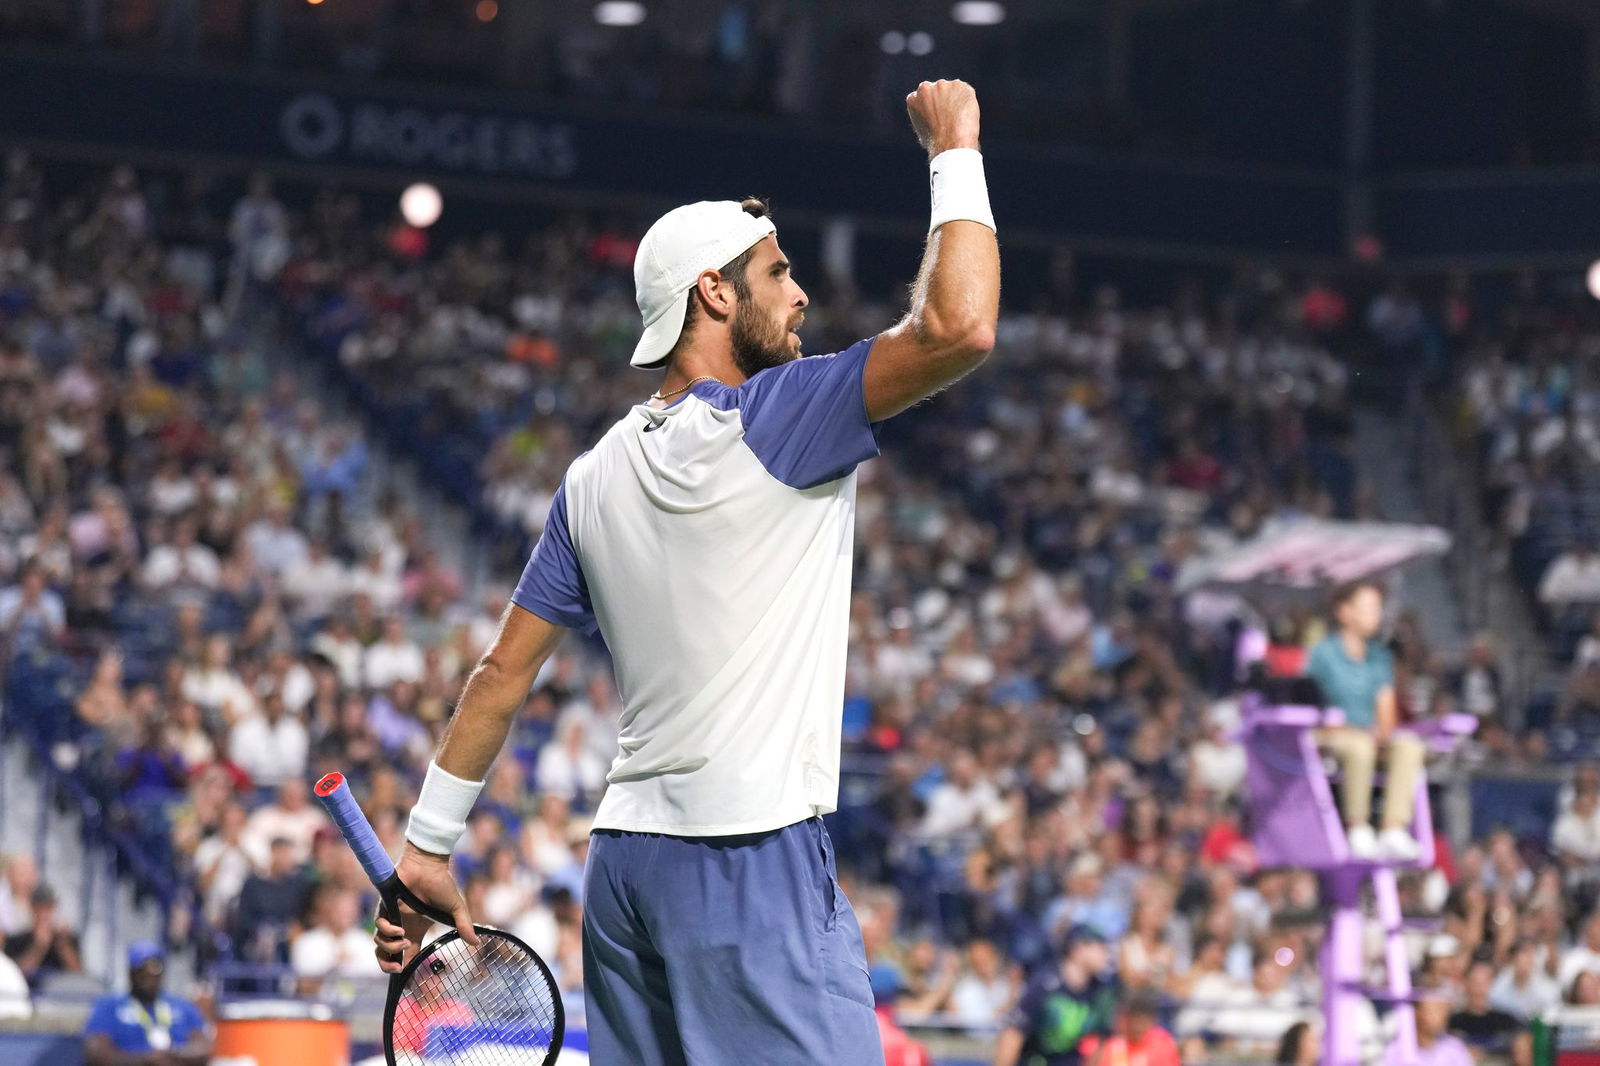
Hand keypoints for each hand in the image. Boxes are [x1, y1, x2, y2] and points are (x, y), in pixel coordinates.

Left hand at [373, 844, 479, 973]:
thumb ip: (464, 926)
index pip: (405, 956)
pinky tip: (400, 930)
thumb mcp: (455, 909)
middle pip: (385, 955)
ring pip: (379, 943)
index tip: (408, 974)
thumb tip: (477, 943)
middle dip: (387, 966)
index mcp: (415, 931)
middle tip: (399, 968)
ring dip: (390, 948)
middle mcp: (401, 927)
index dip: (404, 968)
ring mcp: (391, 918)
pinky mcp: (384, 907)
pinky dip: (388, 931)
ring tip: (404, 942)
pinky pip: (379, 926)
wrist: (429, 866)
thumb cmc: (442, 884)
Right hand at [905, 79, 980, 159]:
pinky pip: (965, 91)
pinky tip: (966, 114)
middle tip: (950, 115)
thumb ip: (925, 116)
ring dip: (956, 99)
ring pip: (952, 90)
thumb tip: (932, 117)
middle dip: (943, 99)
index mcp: (913, 98)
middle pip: (937, 90)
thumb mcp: (922, 130)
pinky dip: (967, 100)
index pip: (923, 96)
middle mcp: (926, 88)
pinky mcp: (959, 85)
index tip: (938, 114)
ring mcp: (943, 85)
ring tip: (959, 117)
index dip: (932, 105)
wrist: (951, 141)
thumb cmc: (936, 142)